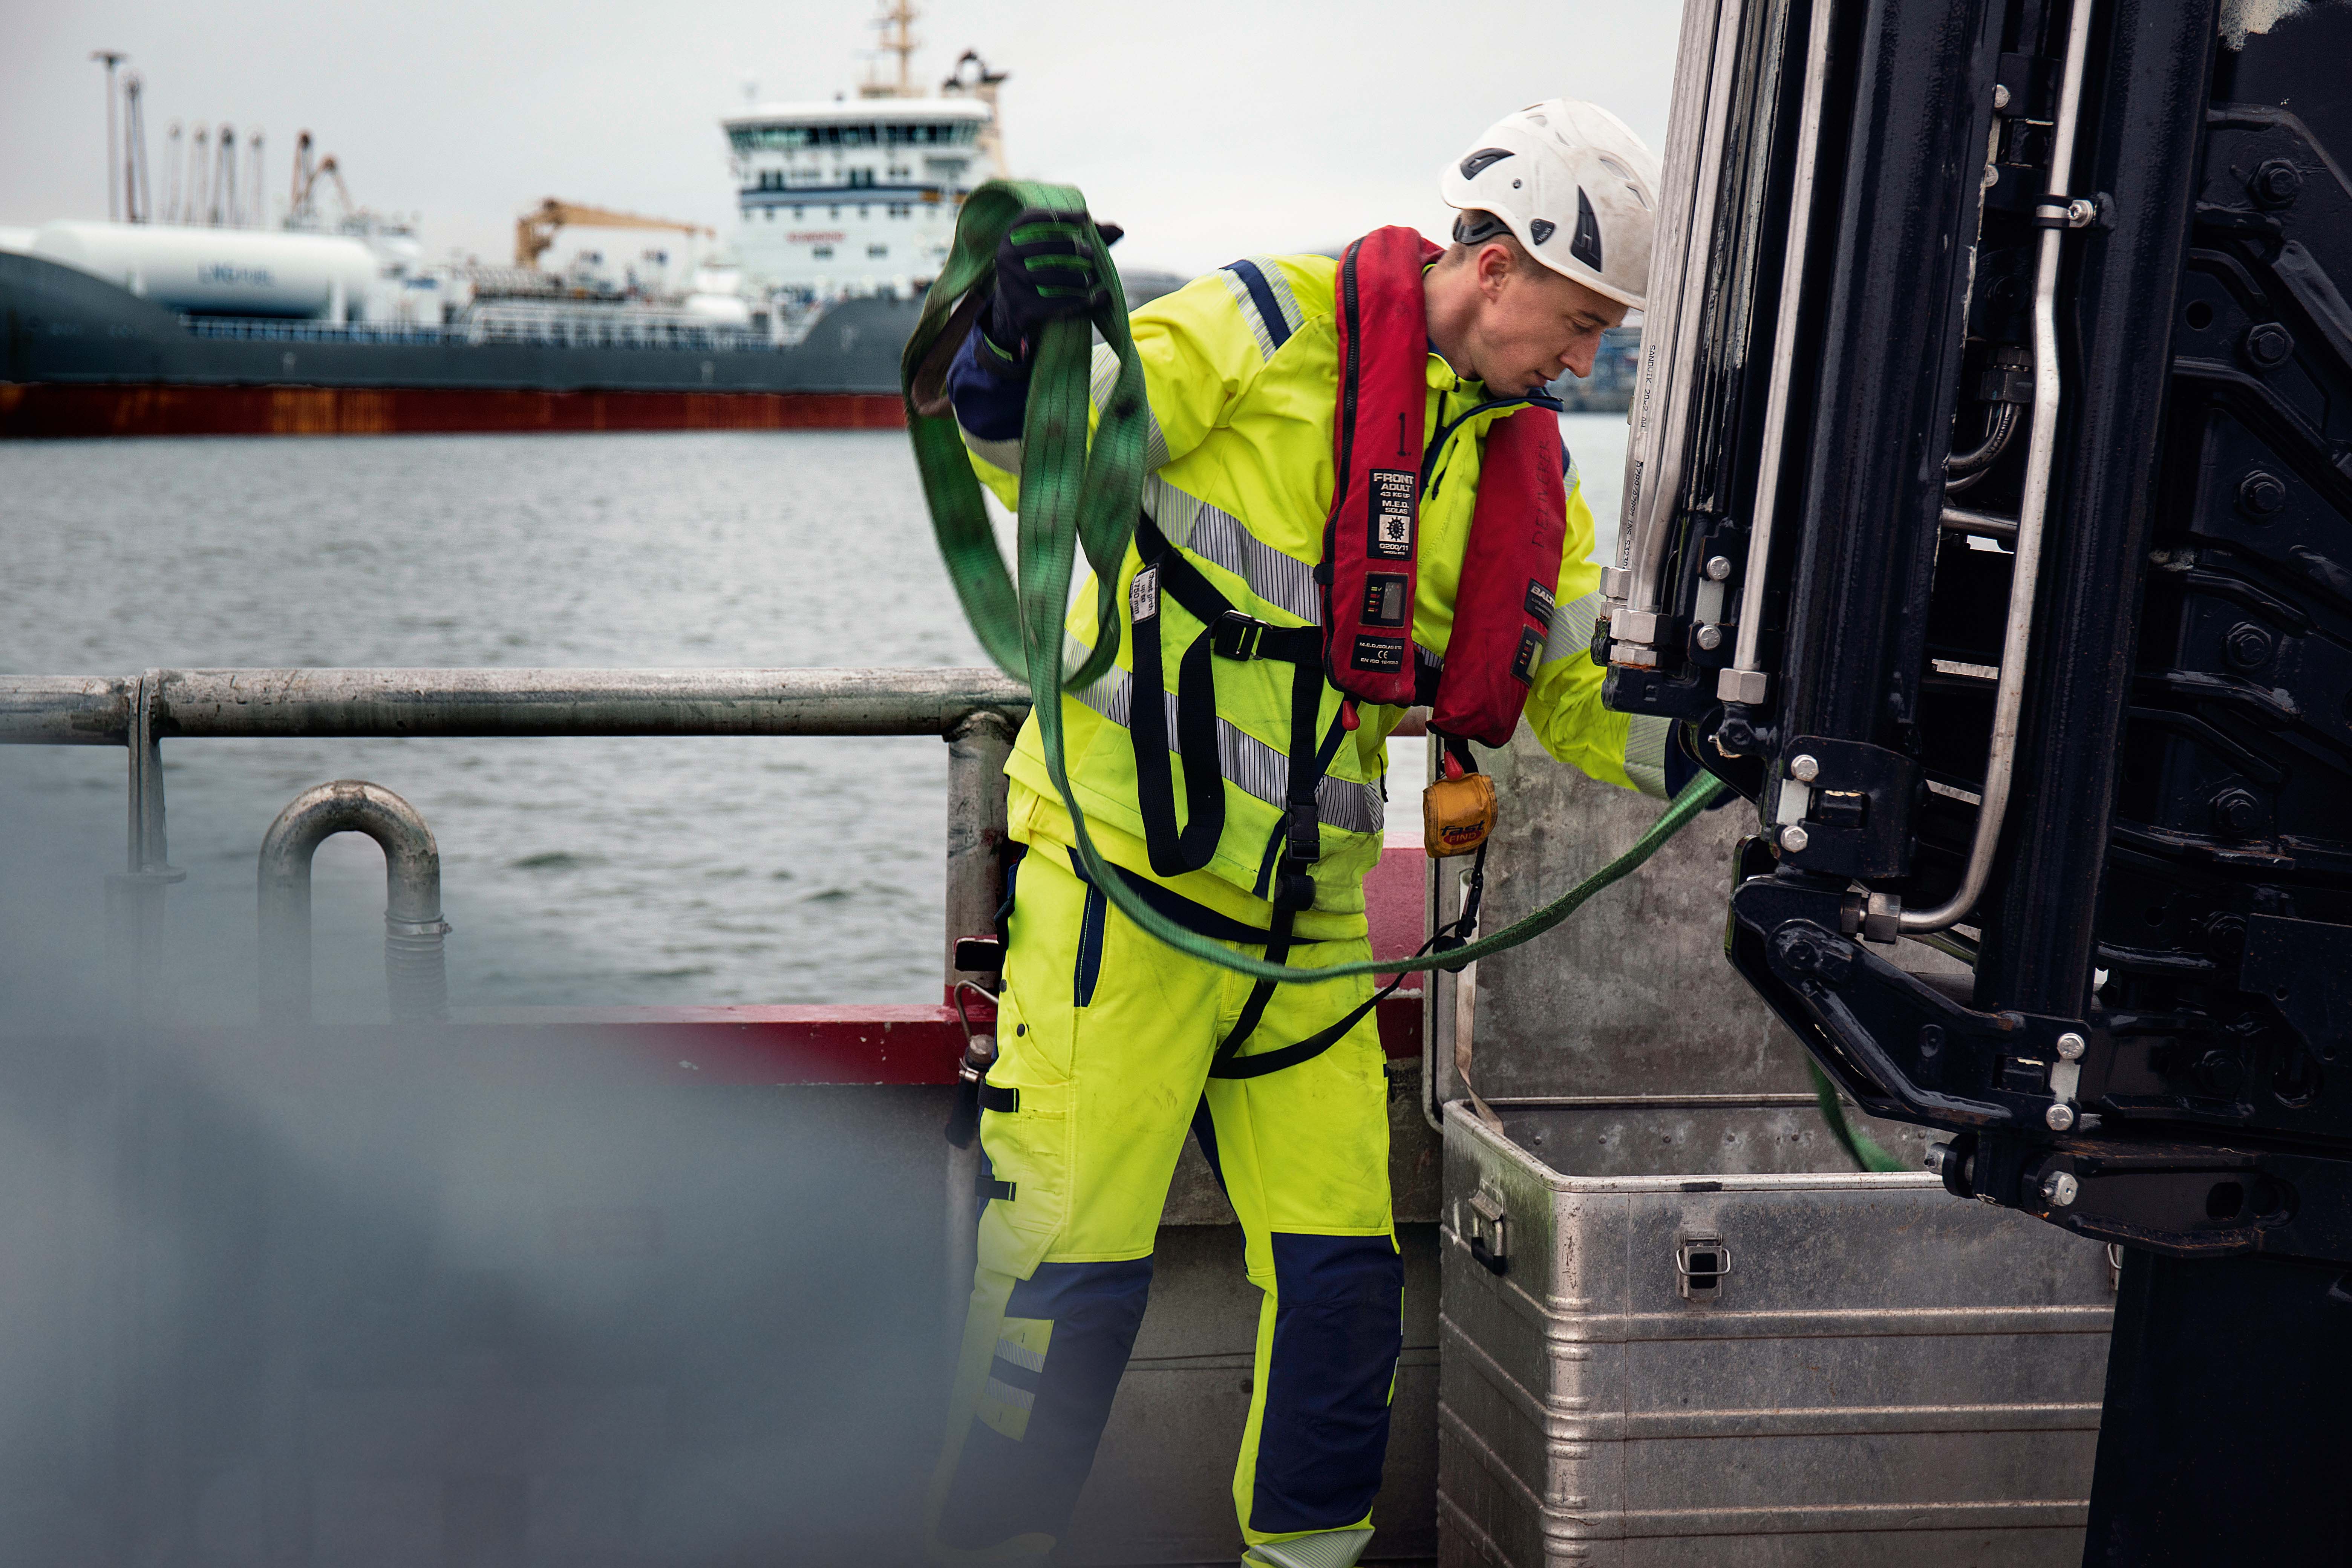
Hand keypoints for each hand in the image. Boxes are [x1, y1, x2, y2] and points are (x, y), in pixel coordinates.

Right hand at [983, 208, 1116, 361]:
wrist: (1015, 305)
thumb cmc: (1041, 267)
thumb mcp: (1056, 248)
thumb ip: (1085, 237)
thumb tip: (1119, 230)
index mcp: (1012, 234)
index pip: (1034, 218)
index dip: (1059, 216)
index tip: (1084, 217)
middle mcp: (1006, 254)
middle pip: (1044, 247)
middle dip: (1072, 249)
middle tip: (1090, 254)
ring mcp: (1011, 281)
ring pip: (1048, 277)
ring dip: (1076, 278)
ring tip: (1090, 279)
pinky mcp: (1021, 306)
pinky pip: (1053, 303)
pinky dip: (1079, 301)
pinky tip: (1097, 298)